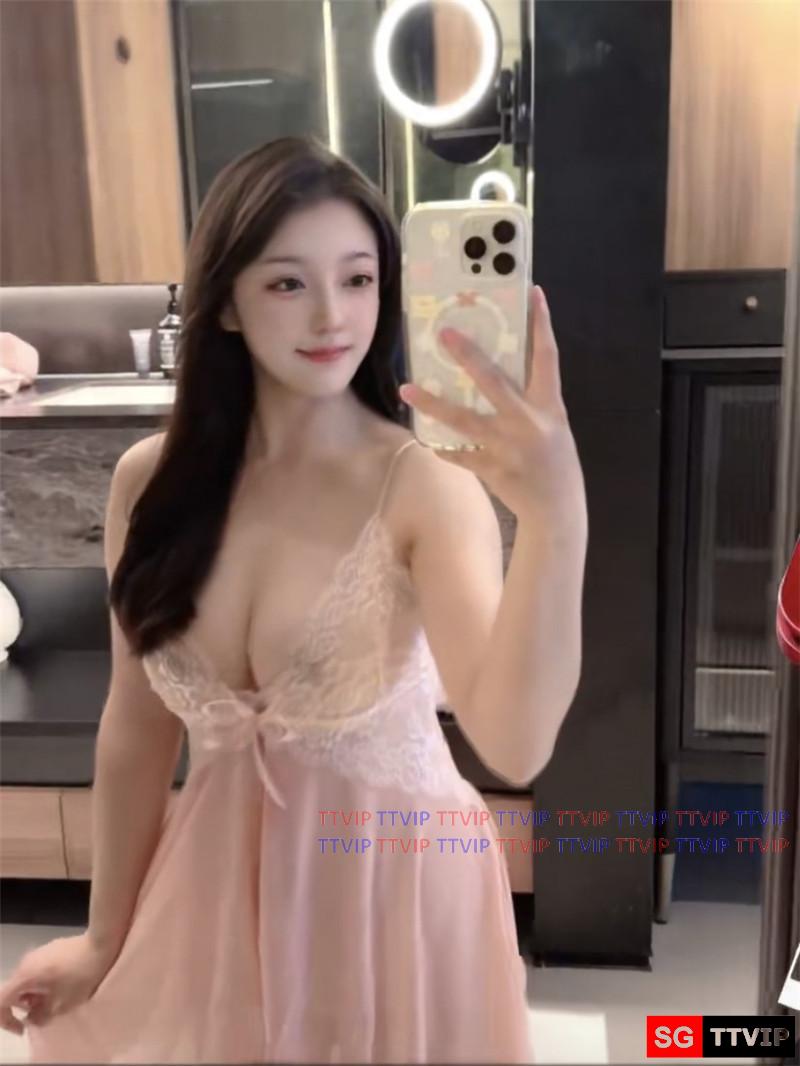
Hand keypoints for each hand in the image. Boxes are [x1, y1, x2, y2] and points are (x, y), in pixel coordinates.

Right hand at [0, 932, 118, 1033]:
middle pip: (14, 991)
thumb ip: (42, 1015)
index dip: (7, 1020)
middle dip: (24, 1008)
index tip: (23, 1029)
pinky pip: (37, 971)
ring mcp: (38, 953)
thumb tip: (32, 1019)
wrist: (102, 941)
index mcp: (25, 975)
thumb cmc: (82, 973)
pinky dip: (42, 984)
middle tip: (43, 1015)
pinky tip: (61, 987)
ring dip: (34, 996)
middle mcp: (26, 962)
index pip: (1, 1001)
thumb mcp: (64, 1003)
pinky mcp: (49, 949)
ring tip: (55, 1002)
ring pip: (26, 981)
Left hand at [399, 284, 586, 528]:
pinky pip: (459, 454)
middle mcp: (528, 422)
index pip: (548, 358)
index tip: (534, 293)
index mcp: (549, 407)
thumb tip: (496, 373)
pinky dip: (443, 448)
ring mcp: (507, 446)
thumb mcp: (553, 425)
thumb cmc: (555, 462)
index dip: (542, 325)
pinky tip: (426, 439)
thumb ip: (530, 401)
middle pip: (494, 381)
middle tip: (445, 332)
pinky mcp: (491, 469)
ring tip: (407, 387)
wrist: (557, 509)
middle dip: (468, 356)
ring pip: (464, 419)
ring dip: (433, 403)